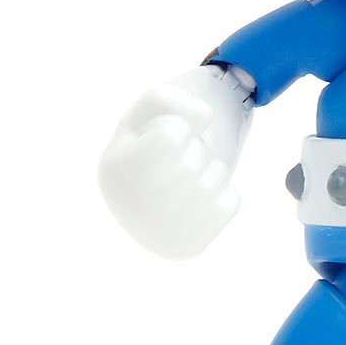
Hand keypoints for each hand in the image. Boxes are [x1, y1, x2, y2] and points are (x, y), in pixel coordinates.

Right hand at [98, 67, 250, 258]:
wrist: (147, 194)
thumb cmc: (148, 144)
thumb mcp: (149, 110)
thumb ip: (168, 97)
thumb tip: (203, 115)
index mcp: (114, 168)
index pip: (174, 135)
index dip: (179, 129)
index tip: (167, 138)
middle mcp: (131, 208)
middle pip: (194, 161)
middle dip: (196, 150)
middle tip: (180, 159)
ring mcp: (159, 233)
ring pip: (214, 181)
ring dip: (211, 170)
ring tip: (189, 177)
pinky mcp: (187, 247)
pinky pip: (231, 203)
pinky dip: (224, 192)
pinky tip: (200, 199)